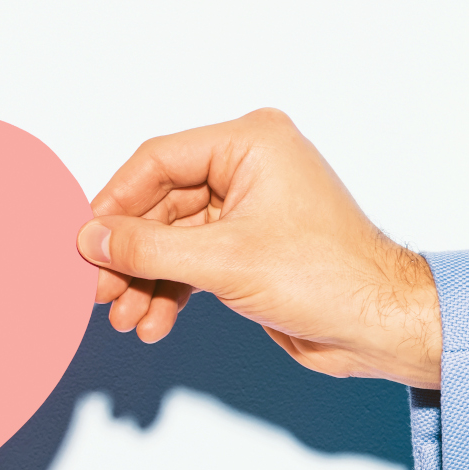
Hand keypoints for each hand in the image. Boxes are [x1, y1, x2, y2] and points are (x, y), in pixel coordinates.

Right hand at [76, 108, 439, 388]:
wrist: (381, 327)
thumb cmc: (331, 279)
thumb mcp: (224, 261)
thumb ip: (148, 248)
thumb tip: (93, 239)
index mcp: (251, 143)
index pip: (158, 161)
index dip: (116, 202)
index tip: (87, 240)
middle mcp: (248, 167)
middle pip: (159, 204)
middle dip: (130, 253)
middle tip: (102, 289)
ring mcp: (247, 208)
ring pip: (171, 238)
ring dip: (145, 280)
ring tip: (127, 316)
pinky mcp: (247, 247)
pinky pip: (190, 261)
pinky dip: (169, 291)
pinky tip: (154, 321)